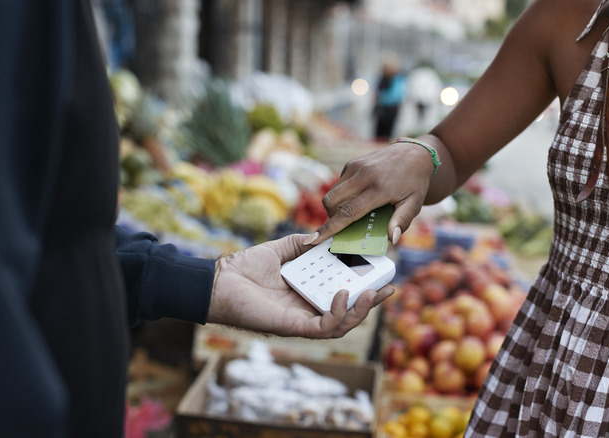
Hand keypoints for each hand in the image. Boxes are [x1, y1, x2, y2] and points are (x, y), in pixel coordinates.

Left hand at [207, 234, 394, 338]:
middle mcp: (308, 308)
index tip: (382, 272)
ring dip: (361, 311)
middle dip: (372, 302)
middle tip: (389, 287)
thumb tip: (325, 234)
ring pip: (342, 324)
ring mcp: (302, 319)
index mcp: (307, 291)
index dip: (364, 286)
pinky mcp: (294, 326)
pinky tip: (345, 294)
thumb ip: (303, 243)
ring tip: (373, 294)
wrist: (219, 281)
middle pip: (348, 311)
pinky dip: (338, 314)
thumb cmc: (244, 267)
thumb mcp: (281, 249)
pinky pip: (324, 327)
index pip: (343, 292)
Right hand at [304, 140, 436, 245]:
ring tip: (353, 213)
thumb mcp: (414, 203)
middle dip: (331, 218)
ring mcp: (355, 167)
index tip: (312, 240)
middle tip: (344, 227)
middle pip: (332, 202)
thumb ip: (402, 221)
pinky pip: (339, 184)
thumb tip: (392, 239)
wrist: (415, 153)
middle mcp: (363, 175)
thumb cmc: (415, 182)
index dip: (329, 228)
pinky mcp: (352, 163)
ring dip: (336, 207)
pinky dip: (342, 196)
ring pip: (332, 193)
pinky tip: (358, 198)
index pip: (348, 212)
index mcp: (378, 188)